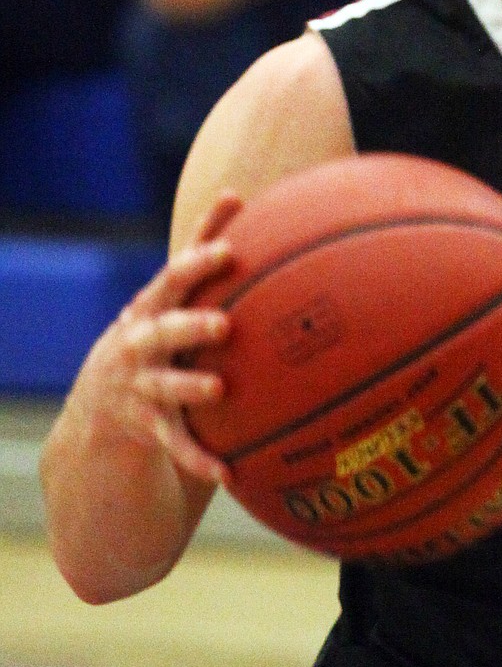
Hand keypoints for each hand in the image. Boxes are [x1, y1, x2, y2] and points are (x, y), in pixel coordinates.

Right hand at [73, 194, 241, 484]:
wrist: (100, 404)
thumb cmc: (155, 332)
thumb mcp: (171, 298)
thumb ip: (201, 254)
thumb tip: (236, 193)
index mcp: (151, 310)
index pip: (174, 278)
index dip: (199, 260)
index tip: (227, 249)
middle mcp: (139, 345)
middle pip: (161, 330)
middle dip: (189, 324)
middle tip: (224, 323)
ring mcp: (139, 387)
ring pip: (163, 387)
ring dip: (189, 386)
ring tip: (218, 388)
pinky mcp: (145, 426)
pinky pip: (175, 444)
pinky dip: (199, 458)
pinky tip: (228, 473)